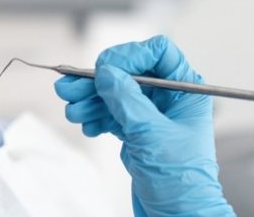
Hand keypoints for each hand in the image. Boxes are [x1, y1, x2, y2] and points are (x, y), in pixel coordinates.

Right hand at [54, 36, 234, 216]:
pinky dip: (94, 117)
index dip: (129, 55)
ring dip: (88, 99)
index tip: (105, 69)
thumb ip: (126, 99)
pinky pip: (108, 113)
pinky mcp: (135, 131)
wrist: (177, 215)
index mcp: (185, 91)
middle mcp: (167, 98)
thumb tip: (105, 72)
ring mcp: (149, 114)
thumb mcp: (151, 134)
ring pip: (112, 93)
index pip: (157, 52)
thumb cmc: (181, 180)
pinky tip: (87, 126)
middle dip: (95, 81)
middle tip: (69, 88)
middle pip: (125, 72)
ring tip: (73, 111)